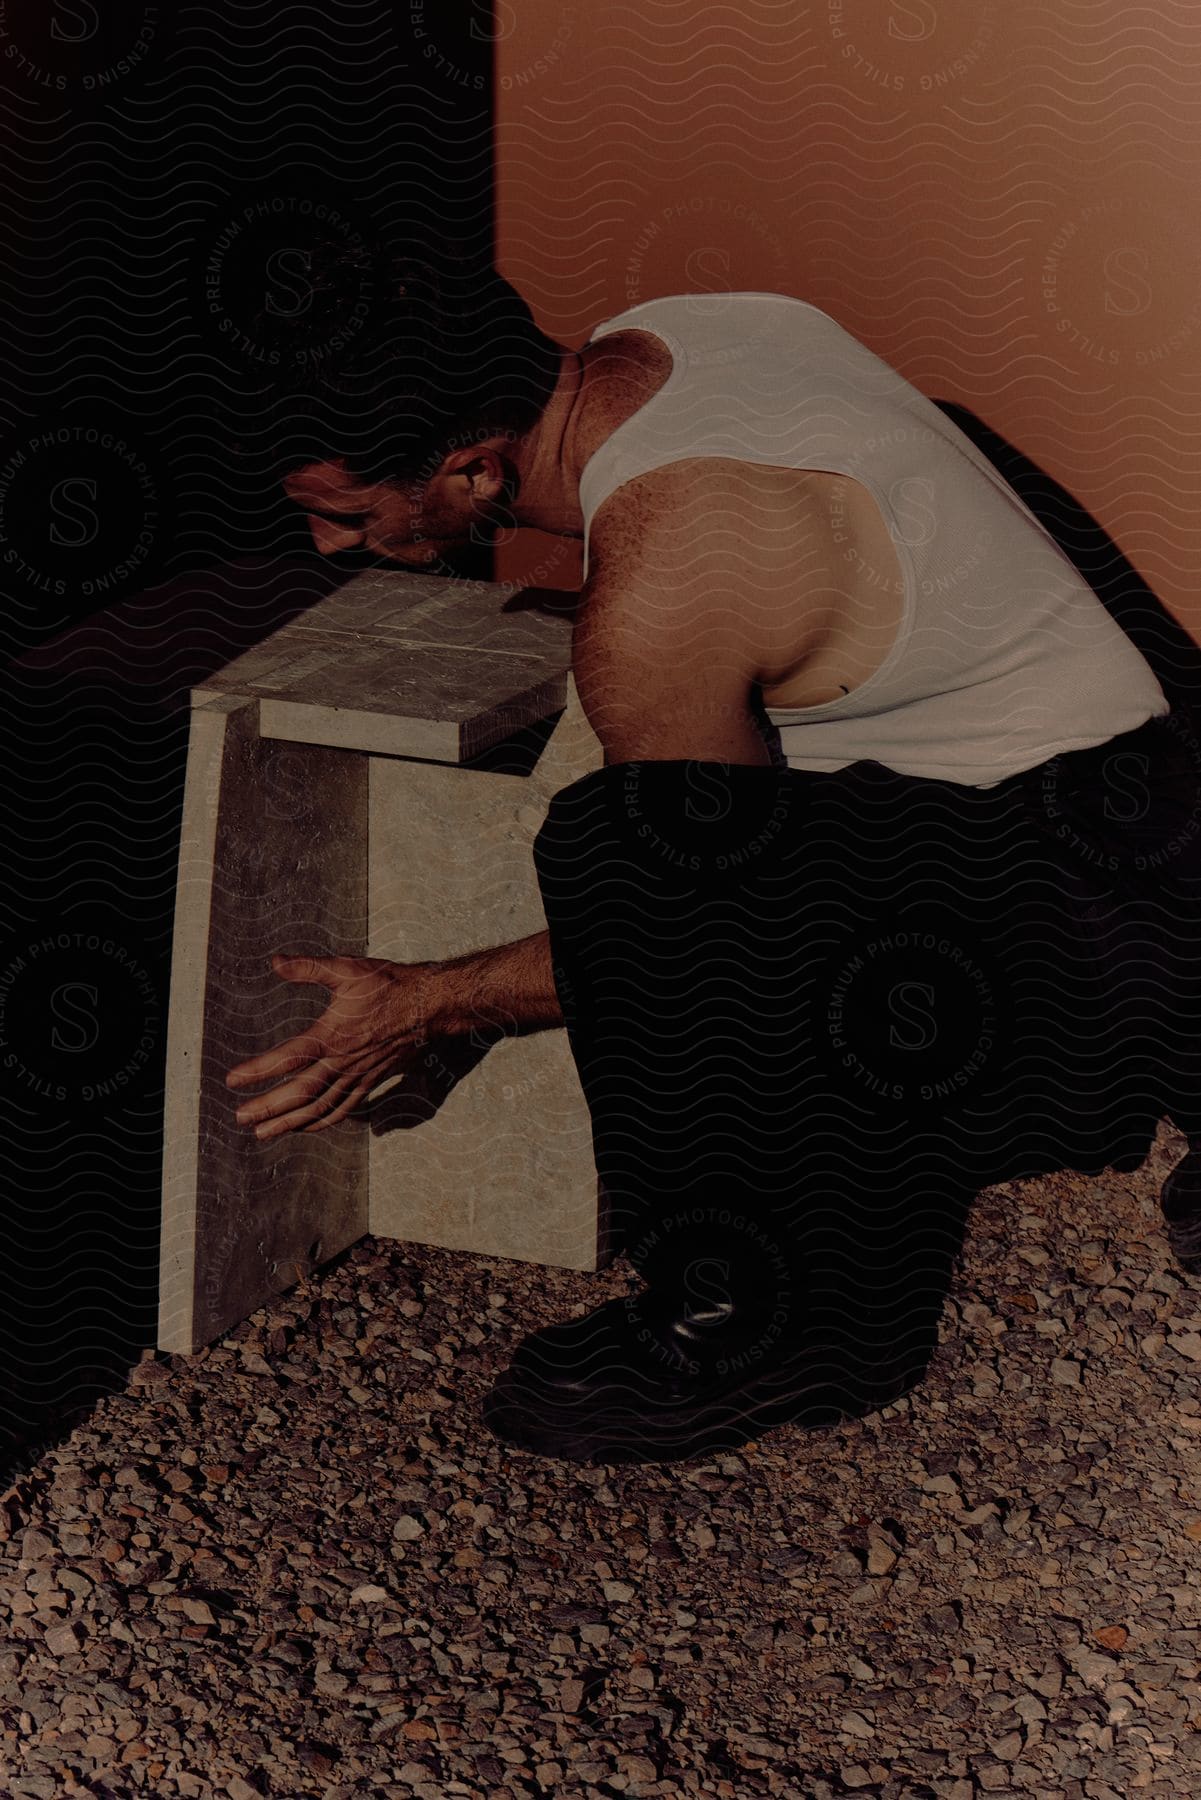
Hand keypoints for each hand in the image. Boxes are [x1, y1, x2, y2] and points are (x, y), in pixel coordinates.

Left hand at [225, 953, 436, 1139]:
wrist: (429, 1004)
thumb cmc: (389, 984)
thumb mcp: (348, 969)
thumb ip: (309, 967)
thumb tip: (276, 961)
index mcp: (333, 1035)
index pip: (288, 1058)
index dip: (258, 1070)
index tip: (233, 1080)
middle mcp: (344, 1062)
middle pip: (300, 1093)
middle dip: (268, 1108)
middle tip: (241, 1117)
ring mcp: (359, 1075)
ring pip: (321, 1107)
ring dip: (290, 1123)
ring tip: (263, 1133)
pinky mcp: (372, 1080)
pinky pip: (345, 1108)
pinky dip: (323, 1122)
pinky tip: (307, 1127)